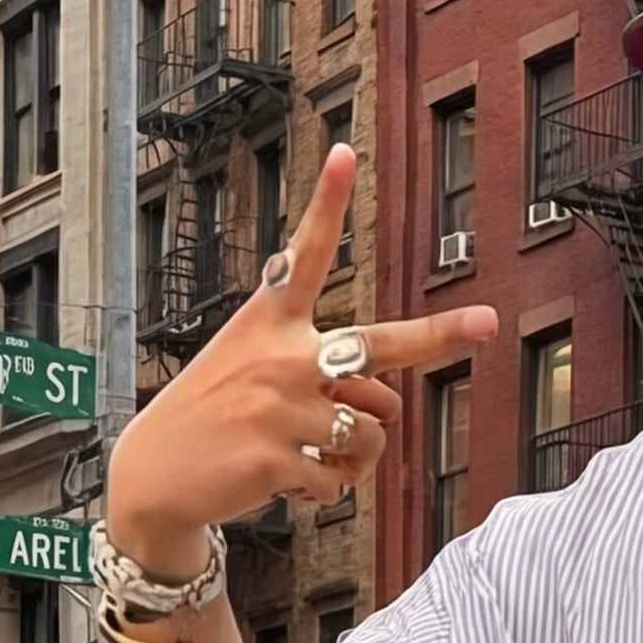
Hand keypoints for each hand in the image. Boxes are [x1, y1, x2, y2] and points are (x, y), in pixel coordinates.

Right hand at [103, 147, 496, 569]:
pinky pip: (341, 481)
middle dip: (440, 333)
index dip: (324, 203)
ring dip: (356, 455)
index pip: (302, 253)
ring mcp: (278, 406)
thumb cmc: (216, 417)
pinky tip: (289, 482)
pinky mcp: (276, 458)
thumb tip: (383, 411)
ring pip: (373, 432)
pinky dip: (326, 490)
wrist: (156, 473)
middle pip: (379, 346)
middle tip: (486, 322)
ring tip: (312, 455)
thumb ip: (322, 376)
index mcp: (269, 320)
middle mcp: (279, 354)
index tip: (343, 152)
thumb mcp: (251, 368)